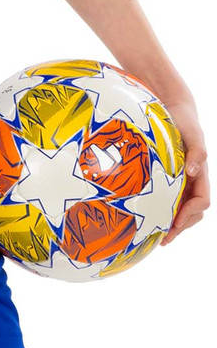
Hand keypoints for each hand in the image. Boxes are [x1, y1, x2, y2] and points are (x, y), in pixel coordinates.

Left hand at [160, 95, 206, 246]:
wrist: (175, 109)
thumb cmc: (185, 122)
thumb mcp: (193, 135)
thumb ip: (197, 152)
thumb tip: (195, 172)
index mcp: (201, 174)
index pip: (201, 201)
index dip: (190, 215)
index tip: (175, 224)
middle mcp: (192, 180)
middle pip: (192, 211)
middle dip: (180, 226)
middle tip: (163, 239)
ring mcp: (181, 179)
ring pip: (181, 207)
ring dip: (172, 222)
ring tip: (156, 235)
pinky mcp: (168, 176)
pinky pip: (168, 197)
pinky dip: (161, 209)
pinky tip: (146, 216)